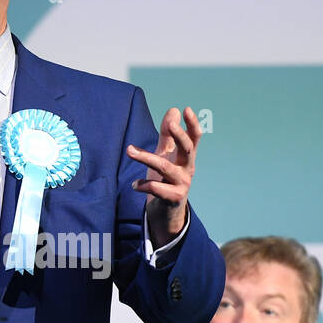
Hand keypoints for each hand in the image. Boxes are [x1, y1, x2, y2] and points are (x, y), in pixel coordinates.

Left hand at [128, 106, 201, 246]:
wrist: (166, 212)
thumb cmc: (166, 179)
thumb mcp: (166, 154)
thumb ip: (168, 134)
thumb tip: (174, 110)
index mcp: (186, 157)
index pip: (194, 138)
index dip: (192, 124)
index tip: (186, 109)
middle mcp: (187, 168)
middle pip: (187, 149)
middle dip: (179, 136)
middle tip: (171, 125)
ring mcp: (182, 184)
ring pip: (165, 167)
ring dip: (146, 158)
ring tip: (129, 150)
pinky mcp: (174, 198)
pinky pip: (157, 189)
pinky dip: (144, 185)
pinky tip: (134, 185)